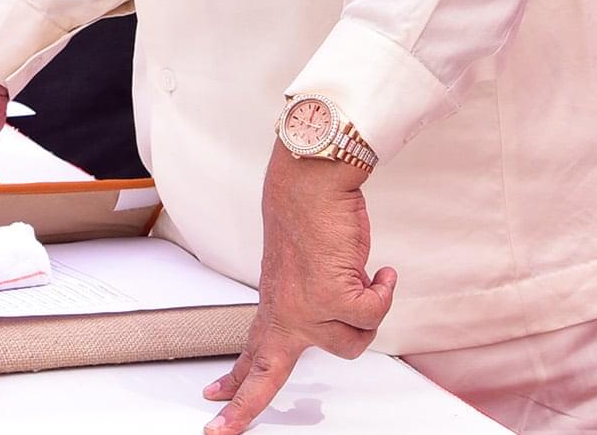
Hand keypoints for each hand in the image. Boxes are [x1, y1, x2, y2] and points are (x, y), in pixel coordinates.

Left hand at [201, 141, 397, 433]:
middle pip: (266, 374)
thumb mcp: (304, 276)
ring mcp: (306, 309)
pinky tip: (378, 271)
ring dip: (368, 310)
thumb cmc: (310, 224)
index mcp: (275, 308)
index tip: (213, 404)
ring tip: (358, 277)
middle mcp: (285, 313)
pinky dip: (383, 290)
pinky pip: (373, 312)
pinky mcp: (332, 297)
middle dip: (245, 407)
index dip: (236, 386)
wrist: (309, 186)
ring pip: (354, 341)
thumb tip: (346, 319)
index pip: (252, 357)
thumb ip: (315, 306)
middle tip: (220, 431)